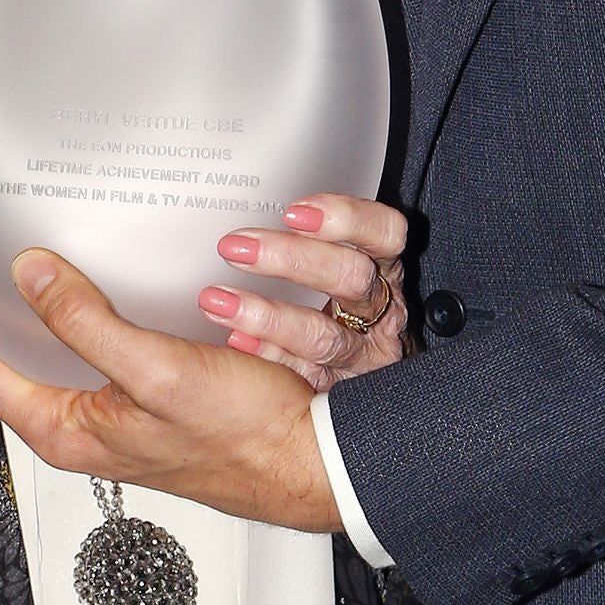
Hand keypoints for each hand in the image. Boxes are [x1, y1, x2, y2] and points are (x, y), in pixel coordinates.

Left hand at [0, 255, 340, 530]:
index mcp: (63, 430)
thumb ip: (86, 324)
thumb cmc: (243, 438)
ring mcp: (107, 419)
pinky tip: (96, 285)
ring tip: (19, 258)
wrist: (307, 462)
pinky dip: (78, 316)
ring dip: (29, 310)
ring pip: (46, 357)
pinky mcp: (139, 405)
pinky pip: (89, 354)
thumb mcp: (157, 371)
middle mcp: (77, 429)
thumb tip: (28, 275)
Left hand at [198, 193, 407, 392]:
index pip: (386, 234)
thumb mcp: (339, 267)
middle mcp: (383, 312)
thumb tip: (260, 211)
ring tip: (218, 302)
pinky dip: (269, 357)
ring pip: (325, 336)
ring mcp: (365, 357)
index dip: (347, 220)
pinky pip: (304, 376)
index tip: (296, 213)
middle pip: (352, 278)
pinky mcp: (343, 392)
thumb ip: (311, 241)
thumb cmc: (341, 310)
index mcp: (385, 269)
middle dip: (294, 259)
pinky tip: (236, 343)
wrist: (369, 383)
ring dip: (268, 316)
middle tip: (238, 248)